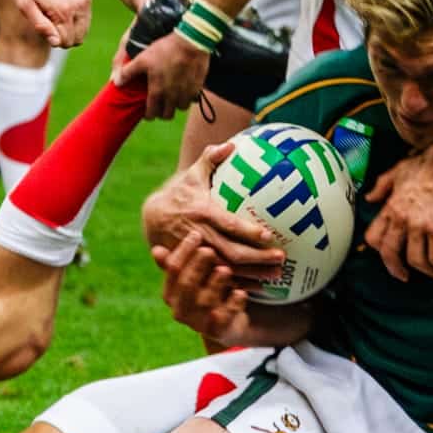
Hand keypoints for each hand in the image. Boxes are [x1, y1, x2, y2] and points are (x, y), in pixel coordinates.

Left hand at [11, 0, 91, 46]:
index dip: (54, 40)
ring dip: (71, 28)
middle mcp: (78, 6)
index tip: (44, 28)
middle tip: (50, 23)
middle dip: (65, 36)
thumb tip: (56, 43)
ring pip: (84, 29)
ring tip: (56, 14)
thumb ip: (41, 26)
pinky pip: (86, 16)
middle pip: (79, 38)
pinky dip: (76, 17)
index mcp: (63, 11)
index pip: (66, 42)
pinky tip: (62, 5)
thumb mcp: (25, 7)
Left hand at [114, 28, 210, 118]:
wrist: (191, 42)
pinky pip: (192, 100)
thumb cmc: (165, 50)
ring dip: (176, 105)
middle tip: (160, 105)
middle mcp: (172, 96)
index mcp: (157, 91)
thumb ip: (128, 72)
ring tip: (172, 97)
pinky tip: (184, 89)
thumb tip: (115, 82)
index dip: (148, 115)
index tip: (148, 112)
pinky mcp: (197, 87)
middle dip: (162, 112)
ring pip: (180, 108)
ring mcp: (186, 93)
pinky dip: (187, 97)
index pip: (152, 114)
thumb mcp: (143, 58)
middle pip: (167, 115)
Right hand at [140, 142, 287, 274]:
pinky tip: (258, 289)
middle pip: (231, 252)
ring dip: (252, 274)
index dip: (248, 231)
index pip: (228, 224)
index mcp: (202, 213)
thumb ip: (211, 158)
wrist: (152, 217)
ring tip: (276, 277)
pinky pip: (218, 279)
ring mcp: (197, 254)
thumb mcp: (192, 174)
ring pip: (227, 269)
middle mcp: (199, 235)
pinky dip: (238, 285)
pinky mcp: (195, 265)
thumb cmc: (179, 193)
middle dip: (257, 258)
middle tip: (281, 259)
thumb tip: (231, 143)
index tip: (268, 235)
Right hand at [152, 230, 256, 344]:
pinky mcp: (218, 331)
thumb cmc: (208, 291)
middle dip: (197, 266)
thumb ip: (178, 263)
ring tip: (226, 269)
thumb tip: (155, 249)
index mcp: (171, 294)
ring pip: (205, 301)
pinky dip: (233, 303)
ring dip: (216, 283)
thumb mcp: (194, 276)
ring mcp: (199, 323)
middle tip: (209, 250)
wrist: (229, 323)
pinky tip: (241, 292)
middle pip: (186, 285)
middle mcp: (181, 310)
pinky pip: (225, 317)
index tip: (196, 234)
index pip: (173, 270)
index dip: (184, 251)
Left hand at [363, 148, 432, 281]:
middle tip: (404, 276)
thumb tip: (369, 198)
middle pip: (390, 254)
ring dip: (424, 271)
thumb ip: (382, 186)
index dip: (378, 250)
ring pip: (415, 260)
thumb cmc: (430, 162)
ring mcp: (420, 225)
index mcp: (391, 206)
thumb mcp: (398, 170)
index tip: (388, 255)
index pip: (373, 237)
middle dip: (396, 269)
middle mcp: (402, 219)